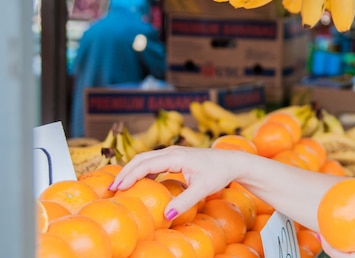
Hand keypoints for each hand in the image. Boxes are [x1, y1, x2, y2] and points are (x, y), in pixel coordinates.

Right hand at [109, 145, 247, 218]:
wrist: (232, 161)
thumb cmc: (219, 173)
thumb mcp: (202, 189)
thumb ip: (184, 202)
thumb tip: (165, 215)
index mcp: (177, 157)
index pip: (147, 165)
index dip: (130, 176)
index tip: (117, 188)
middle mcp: (173, 151)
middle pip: (142, 158)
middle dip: (125, 172)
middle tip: (111, 188)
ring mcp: (174, 152)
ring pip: (147, 158)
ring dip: (132, 169)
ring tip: (120, 185)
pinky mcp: (177, 156)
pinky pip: (154, 161)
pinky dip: (143, 169)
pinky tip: (139, 182)